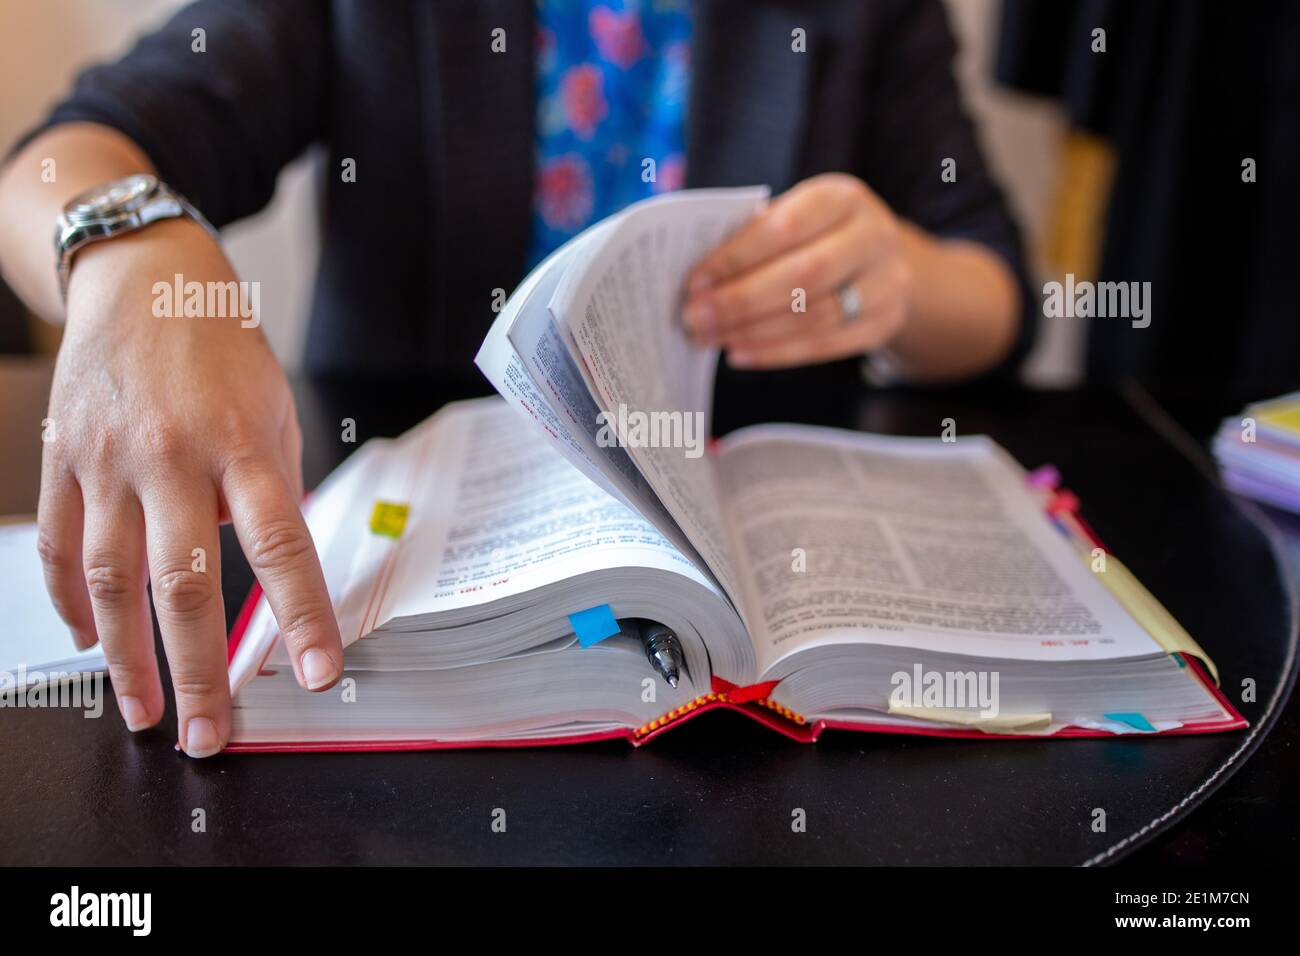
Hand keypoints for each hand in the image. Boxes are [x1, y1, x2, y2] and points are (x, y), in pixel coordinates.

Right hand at [37, 218, 342, 756]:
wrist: (141, 279)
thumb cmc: (223, 351)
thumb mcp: (275, 410)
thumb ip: (270, 489)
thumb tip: (264, 568)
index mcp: (240, 443)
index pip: (279, 544)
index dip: (301, 615)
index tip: (318, 673)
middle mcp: (169, 458)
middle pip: (181, 582)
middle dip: (197, 670)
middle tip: (210, 734)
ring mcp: (105, 461)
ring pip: (108, 579)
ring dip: (125, 658)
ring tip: (145, 714)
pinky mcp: (61, 461)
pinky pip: (57, 546)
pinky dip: (69, 603)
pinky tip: (88, 642)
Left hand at [683, 173, 912, 368]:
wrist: (885, 260)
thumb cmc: (820, 234)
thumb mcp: (799, 215)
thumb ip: (757, 236)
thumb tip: (700, 280)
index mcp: (843, 198)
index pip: (786, 226)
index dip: (738, 256)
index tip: (695, 281)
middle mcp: (873, 237)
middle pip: (804, 275)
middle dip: (741, 301)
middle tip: (694, 318)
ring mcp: (885, 283)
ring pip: (814, 316)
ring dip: (754, 331)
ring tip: (711, 337)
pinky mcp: (883, 323)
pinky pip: (825, 346)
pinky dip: (776, 353)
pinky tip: (739, 353)